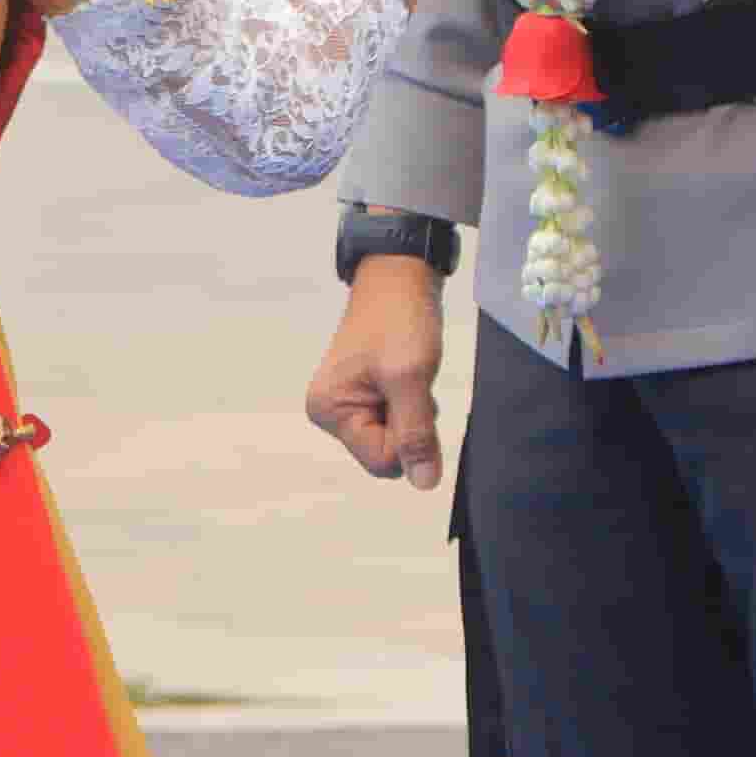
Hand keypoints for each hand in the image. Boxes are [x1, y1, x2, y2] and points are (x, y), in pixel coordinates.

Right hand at [305, 254, 449, 490]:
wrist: (400, 272)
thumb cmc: (400, 319)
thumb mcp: (411, 377)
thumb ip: (416, 433)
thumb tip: (424, 484)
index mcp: (330, 411)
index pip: (381, 460)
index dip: (409, 437)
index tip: (415, 396)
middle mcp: (331, 411)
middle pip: (385, 451)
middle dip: (410, 423)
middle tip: (413, 382)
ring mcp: (347, 401)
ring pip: (393, 434)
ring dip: (413, 410)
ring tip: (410, 372)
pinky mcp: (364, 390)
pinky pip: (395, 416)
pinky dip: (411, 400)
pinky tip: (409, 372)